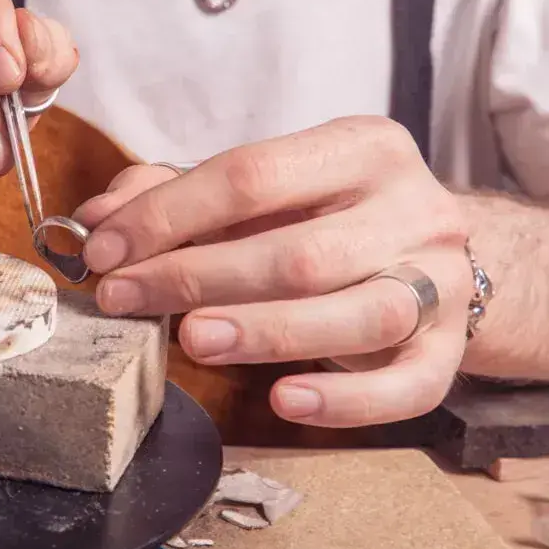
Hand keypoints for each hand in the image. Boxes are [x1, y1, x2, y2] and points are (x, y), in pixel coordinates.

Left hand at [73, 116, 473, 427]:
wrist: (430, 251)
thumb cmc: (326, 217)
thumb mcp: (261, 190)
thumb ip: (176, 194)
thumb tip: (97, 220)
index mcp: (360, 147)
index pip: (251, 175)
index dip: (167, 216)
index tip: (104, 251)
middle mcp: (410, 207)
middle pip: (298, 252)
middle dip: (196, 279)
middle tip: (124, 299)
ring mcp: (438, 280)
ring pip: (356, 314)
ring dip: (262, 332)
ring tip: (191, 343)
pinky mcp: (450, 349)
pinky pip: (407, 385)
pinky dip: (344, 400)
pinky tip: (285, 400)